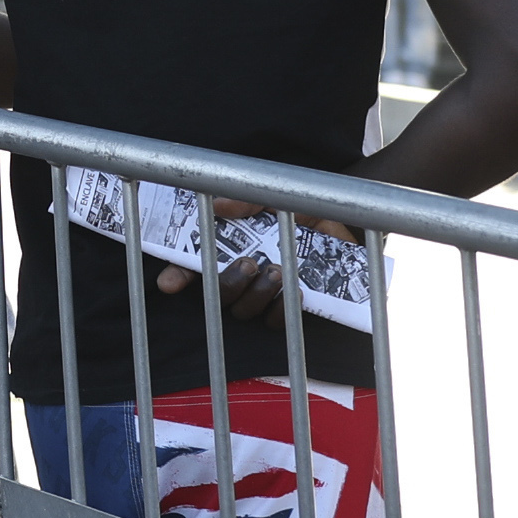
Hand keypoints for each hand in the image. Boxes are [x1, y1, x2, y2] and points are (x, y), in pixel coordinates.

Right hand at [152, 195, 352, 323]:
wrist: (348, 225)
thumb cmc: (306, 209)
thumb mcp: (278, 196)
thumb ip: (248, 199)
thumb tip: (218, 205)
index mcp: (231, 246)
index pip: (192, 266)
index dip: (177, 275)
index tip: (169, 282)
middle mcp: (243, 273)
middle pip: (218, 294)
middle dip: (227, 283)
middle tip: (247, 264)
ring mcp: (266, 294)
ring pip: (243, 310)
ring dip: (256, 294)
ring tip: (276, 272)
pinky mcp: (291, 308)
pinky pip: (276, 322)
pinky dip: (283, 310)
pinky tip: (296, 293)